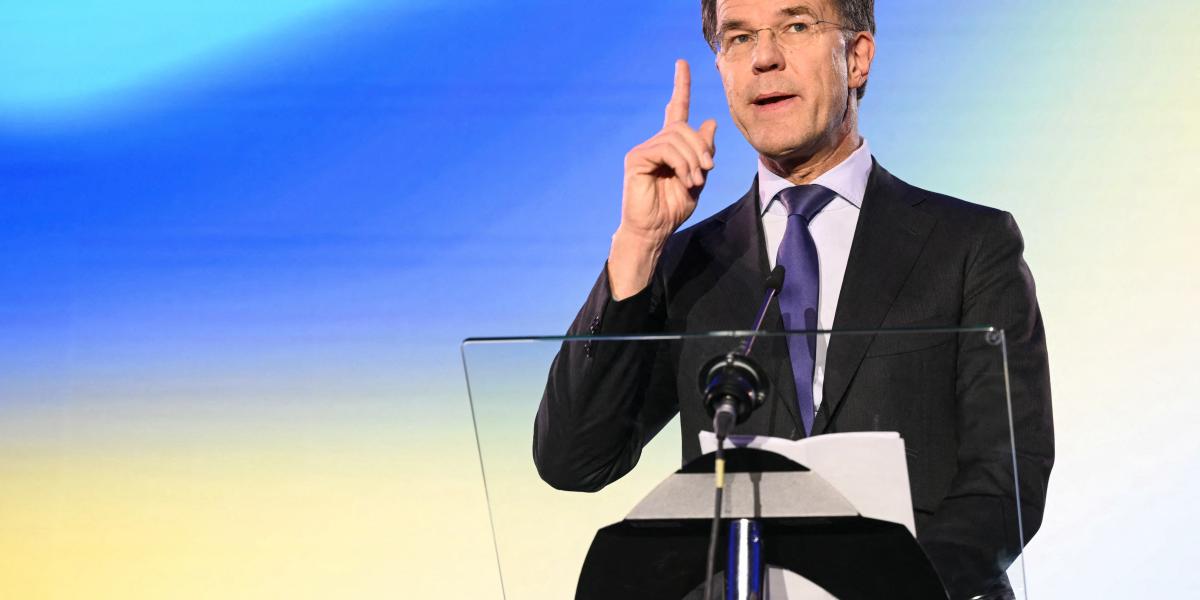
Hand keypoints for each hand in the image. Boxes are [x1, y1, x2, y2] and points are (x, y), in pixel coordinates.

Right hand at [608, 59, 716, 299]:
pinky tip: (684, 179)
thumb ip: (704, 151)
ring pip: (676, 137)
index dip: (680, 86)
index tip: (681, 63)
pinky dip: (681, 163)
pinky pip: (665, 148)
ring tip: (696, 180)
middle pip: (683, 126)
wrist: (656, 230)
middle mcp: (656, 143)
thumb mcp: (698, 177)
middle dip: (701, 147)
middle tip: (708, 169)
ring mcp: (644, 149)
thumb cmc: (674, 207)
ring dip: (693, 159)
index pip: (675, 108)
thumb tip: (711, 120)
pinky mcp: (636, 158)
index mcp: (671, 145)